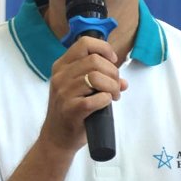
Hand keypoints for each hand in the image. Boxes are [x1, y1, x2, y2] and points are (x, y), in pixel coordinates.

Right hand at [39, 36, 127, 151]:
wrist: (57, 137)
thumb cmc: (70, 110)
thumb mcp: (79, 89)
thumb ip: (99, 79)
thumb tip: (123, 82)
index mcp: (61, 66)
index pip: (84, 43)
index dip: (103, 49)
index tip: (112, 61)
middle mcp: (60, 76)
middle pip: (94, 61)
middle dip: (112, 73)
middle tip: (115, 86)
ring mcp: (64, 93)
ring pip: (96, 78)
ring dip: (112, 87)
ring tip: (114, 96)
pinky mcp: (71, 109)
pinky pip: (96, 98)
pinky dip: (106, 99)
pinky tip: (105, 103)